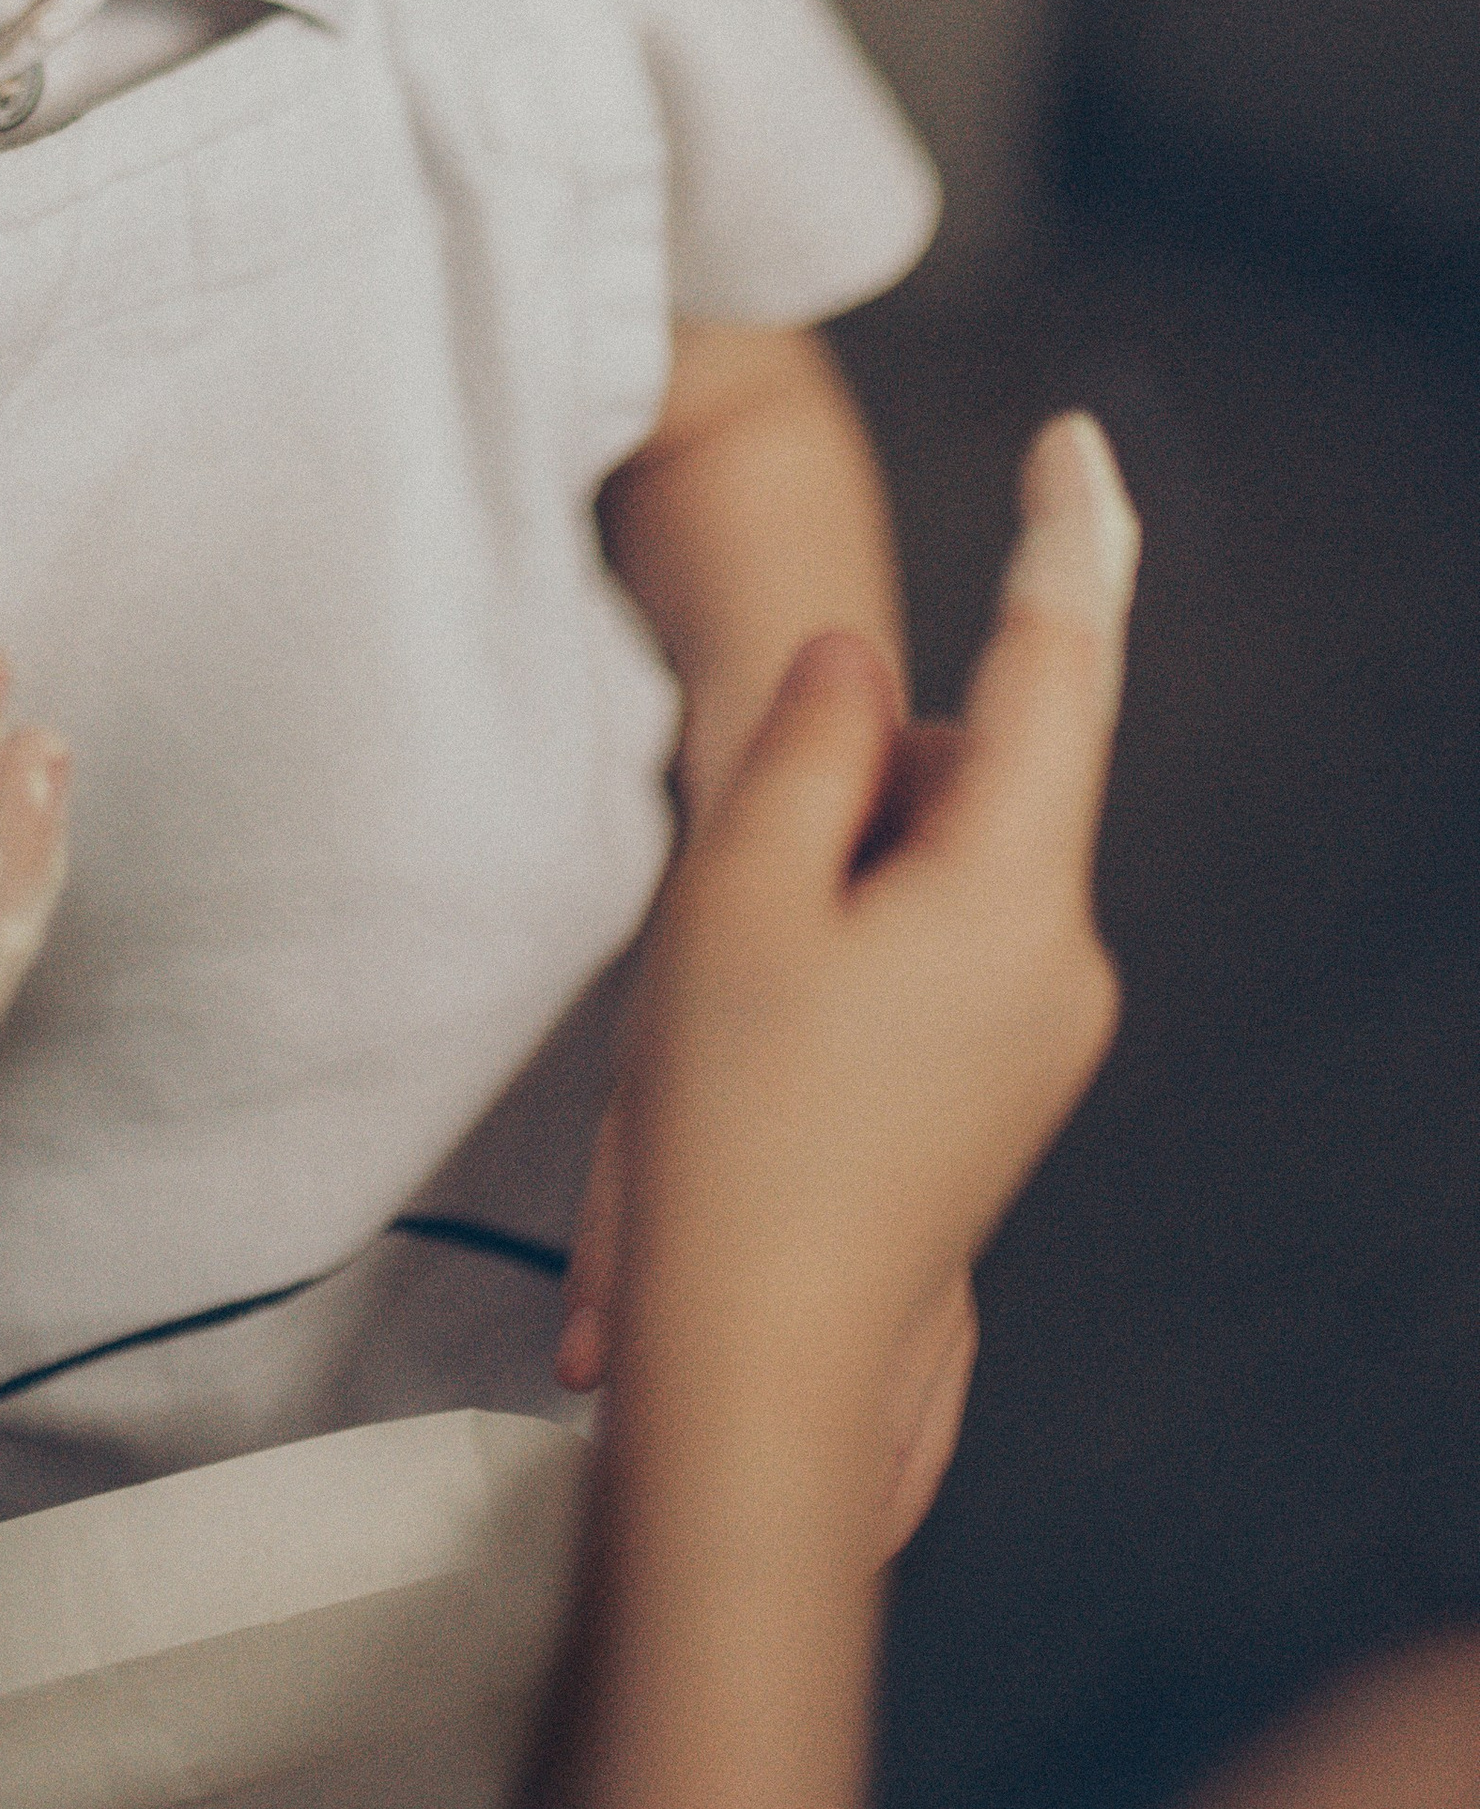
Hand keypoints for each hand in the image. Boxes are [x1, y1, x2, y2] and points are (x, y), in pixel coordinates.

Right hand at [558, 414, 1135, 1553]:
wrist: (756, 1370)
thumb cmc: (736, 1122)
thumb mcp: (739, 891)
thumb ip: (809, 744)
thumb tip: (864, 666)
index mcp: (1016, 894)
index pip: (1060, 667)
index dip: (1064, 539)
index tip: (1072, 439)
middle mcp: (1064, 960)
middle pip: (974, 779)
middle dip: (861, 776)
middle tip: (743, 872)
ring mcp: (1042, 1035)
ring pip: (942, 864)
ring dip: (841, 870)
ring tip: (742, 985)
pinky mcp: (1000, 1089)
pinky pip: (934, 948)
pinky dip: (851, 940)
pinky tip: (771, 1029)